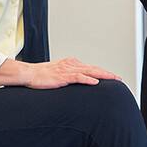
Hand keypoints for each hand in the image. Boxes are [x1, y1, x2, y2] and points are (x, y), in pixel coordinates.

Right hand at [0, 57, 120, 88]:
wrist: (29, 74)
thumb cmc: (41, 76)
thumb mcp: (59, 74)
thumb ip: (69, 76)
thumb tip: (78, 82)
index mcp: (71, 63)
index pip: (91, 67)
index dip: (102, 72)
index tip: (112, 77)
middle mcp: (72, 64)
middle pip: (94, 68)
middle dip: (107, 73)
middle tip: (118, 78)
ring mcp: (68, 69)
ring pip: (89, 71)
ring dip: (102, 75)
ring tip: (112, 79)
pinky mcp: (63, 76)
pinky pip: (78, 77)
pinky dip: (88, 79)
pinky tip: (95, 82)